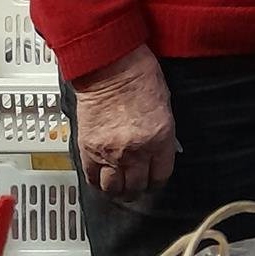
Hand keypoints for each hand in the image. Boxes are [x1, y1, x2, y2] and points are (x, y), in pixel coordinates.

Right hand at [72, 45, 175, 198]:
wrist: (110, 66)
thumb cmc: (141, 77)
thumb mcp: (165, 107)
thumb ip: (162, 136)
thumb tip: (158, 153)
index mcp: (160, 139)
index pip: (160, 176)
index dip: (157, 180)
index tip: (154, 179)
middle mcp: (135, 151)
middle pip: (136, 187)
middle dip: (138, 188)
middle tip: (136, 183)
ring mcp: (110, 153)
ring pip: (113, 188)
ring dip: (117, 189)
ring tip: (119, 185)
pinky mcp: (88, 150)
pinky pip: (92, 177)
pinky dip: (97, 181)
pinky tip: (102, 178)